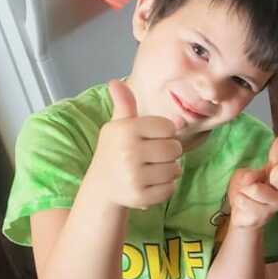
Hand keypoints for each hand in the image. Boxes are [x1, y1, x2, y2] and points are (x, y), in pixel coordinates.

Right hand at [87, 79, 184, 208]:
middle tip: (154, 156)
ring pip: (175, 170)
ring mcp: (134, 176)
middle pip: (175, 148)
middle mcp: (129, 152)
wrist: (102, 186)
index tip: (151, 138)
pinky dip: (165, 187)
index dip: (164, 133)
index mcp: (126, 130)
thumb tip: (116, 82)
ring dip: (169, 171)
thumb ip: (124, 104)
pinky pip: (171, 189)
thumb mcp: (118, 125)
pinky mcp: (140, 197)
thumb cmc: (116, 150)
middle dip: (169, 153)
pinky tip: (151, 184)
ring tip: (152, 170)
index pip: (168, 127)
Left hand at [227, 124, 277, 229]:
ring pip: (253, 189)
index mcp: (275, 173)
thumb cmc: (245, 192)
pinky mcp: (264, 215)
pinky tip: (244, 207)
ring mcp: (274, 202)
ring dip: (242, 192)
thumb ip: (248, 175)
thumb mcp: (242, 177)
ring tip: (245, 198)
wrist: (244, 217)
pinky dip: (238, 202)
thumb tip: (252, 183)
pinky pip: (244, 201)